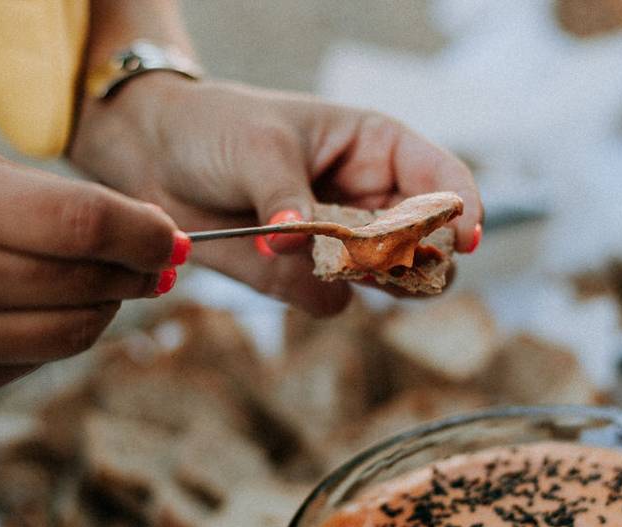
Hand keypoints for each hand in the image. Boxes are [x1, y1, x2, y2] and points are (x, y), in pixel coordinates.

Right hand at [0, 147, 183, 408]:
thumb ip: (49, 201)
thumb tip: (148, 237)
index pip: (80, 225)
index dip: (144, 234)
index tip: (173, 238)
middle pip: (85, 284)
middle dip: (138, 271)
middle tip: (156, 260)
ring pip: (74, 334)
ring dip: (107, 306)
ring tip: (106, 281)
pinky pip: (37, 363)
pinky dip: (59, 334)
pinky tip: (44, 309)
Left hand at [68, 76, 482, 315]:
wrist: (155, 159)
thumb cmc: (215, 128)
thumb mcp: (256, 146)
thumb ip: (286, 195)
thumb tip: (298, 242)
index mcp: (375, 149)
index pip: (441, 181)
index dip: (462, 209)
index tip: (466, 238)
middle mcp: (368, 201)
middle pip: (429, 244)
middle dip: (421, 258)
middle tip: (387, 261)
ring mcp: (341, 245)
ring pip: (392, 282)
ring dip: (373, 283)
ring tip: (332, 260)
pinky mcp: (305, 279)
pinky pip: (333, 302)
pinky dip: (317, 295)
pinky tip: (277, 262)